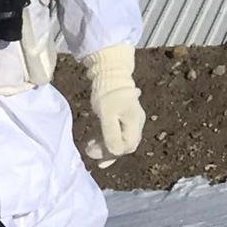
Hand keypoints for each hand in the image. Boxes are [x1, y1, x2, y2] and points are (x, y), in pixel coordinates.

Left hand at [81, 43, 144, 167]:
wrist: (110, 72)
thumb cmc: (108, 93)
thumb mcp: (107, 115)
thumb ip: (111, 136)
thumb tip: (115, 154)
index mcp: (134, 124)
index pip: (126, 147)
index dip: (109, 153)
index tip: (91, 150)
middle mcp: (136, 124)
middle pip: (125, 146)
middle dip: (107, 152)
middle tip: (89, 152)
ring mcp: (131, 120)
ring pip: (120, 140)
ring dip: (105, 147)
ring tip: (89, 148)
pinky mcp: (123, 116)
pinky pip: (117, 133)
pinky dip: (106, 139)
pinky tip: (94, 142)